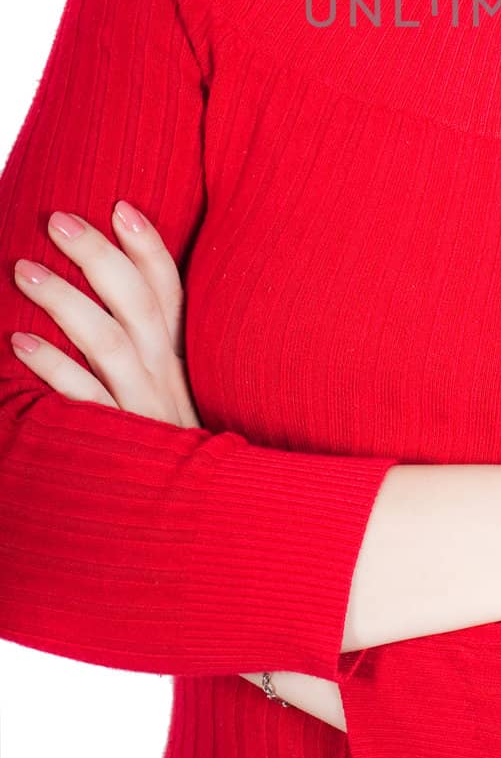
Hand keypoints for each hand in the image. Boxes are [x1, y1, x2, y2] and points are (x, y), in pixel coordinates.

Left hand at [10, 204, 338, 724]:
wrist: (222, 551)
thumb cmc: (197, 479)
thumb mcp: (184, 416)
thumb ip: (163, 371)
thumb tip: (130, 324)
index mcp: (188, 368)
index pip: (175, 294)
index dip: (149, 248)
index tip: (122, 207)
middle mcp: (171, 384)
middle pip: (139, 304)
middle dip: (99, 256)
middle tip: (59, 220)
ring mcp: (147, 415)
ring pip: (110, 342)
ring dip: (66, 301)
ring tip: (25, 270)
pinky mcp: (122, 450)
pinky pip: (85, 403)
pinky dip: (54, 370)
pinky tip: (20, 344)